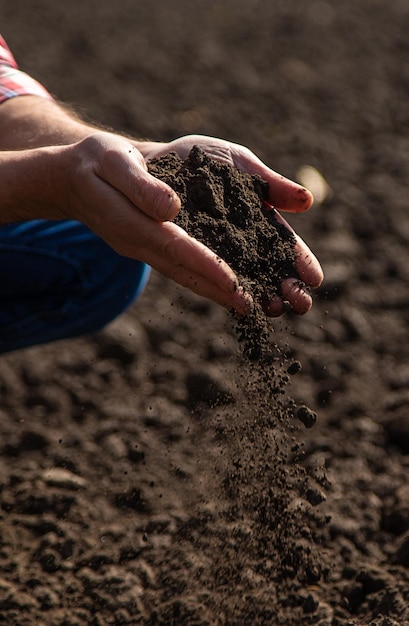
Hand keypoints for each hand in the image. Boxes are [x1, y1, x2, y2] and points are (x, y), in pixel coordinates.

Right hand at [59, 132, 250, 312]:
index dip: (204, 263)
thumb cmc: (93, 161)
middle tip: (250, 307)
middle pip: (181, 271)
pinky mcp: (145, 248)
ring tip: (243, 304)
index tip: (233, 281)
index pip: (173, 246)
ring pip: (180, 274)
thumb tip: (170, 208)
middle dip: (215, 290)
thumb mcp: (113, 160)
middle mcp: (136, 244)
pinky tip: (220, 284)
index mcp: (129, 222)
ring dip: (210, 291)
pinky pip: (175, 267)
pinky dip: (199, 278)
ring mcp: (140, 250)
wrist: (69, 179)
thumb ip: (140, 184)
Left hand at [142, 135, 322, 314]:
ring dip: (257, 295)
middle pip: (264, 267)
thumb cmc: (198, 159)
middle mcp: (234, 240)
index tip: (315, 279)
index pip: (282, 243)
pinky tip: (240, 305)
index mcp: (254, 217)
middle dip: (284, 286)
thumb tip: (309, 201)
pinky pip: (202, 277)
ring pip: (237, 278)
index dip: (298, 261)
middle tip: (301, 304)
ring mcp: (209, 251)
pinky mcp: (181, 258)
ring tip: (274, 308)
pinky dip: (221, 290)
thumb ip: (270, 183)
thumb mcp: (238, 164)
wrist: (145, 160)